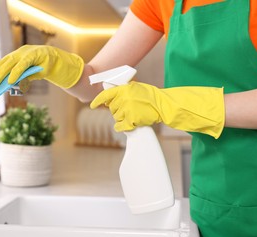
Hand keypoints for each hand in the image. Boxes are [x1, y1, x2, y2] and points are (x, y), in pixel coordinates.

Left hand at [0, 45, 83, 89]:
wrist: (57, 61)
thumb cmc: (41, 67)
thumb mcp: (28, 74)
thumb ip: (19, 78)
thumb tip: (8, 85)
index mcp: (15, 57)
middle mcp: (17, 54)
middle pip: (1, 64)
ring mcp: (25, 54)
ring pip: (9, 64)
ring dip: (0, 75)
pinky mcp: (33, 56)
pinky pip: (22, 65)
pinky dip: (16, 73)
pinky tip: (10, 81)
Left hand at [90, 81, 224, 138]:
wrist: (164, 105)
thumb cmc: (151, 97)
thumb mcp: (136, 88)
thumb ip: (124, 91)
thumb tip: (110, 97)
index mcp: (124, 89)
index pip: (106, 95)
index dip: (98, 101)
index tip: (92, 105)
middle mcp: (124, 98)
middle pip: (112, 109)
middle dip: (117, 111)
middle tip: (128, 110)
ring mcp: (127, 109)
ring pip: (117, 117)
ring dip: (122, 118)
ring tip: (134, 114)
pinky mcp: (131, 120)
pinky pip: (121, 126)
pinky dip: (122, 127)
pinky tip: (127, 126)